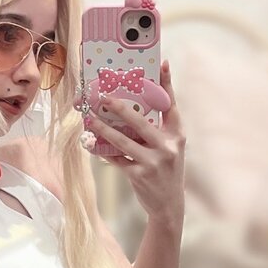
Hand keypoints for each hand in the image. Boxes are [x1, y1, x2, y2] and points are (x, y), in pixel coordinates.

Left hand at [88, 60, 185, 226]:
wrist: (169, 204)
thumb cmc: (166, 170)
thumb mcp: (170, 147)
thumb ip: (158, 128)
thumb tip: (133, 108)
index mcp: (177, 135)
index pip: (171, 105)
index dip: (167, 83)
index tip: (162, 63)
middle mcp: (167, 147)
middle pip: (140, 122)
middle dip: (120, 108)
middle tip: (104, 96)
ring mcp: (153, 162)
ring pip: (123, 141)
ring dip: (103, 129)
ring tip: (90, 118)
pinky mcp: (139, 175)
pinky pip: (116, 159)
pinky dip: (102, 151)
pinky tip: (90, 143)